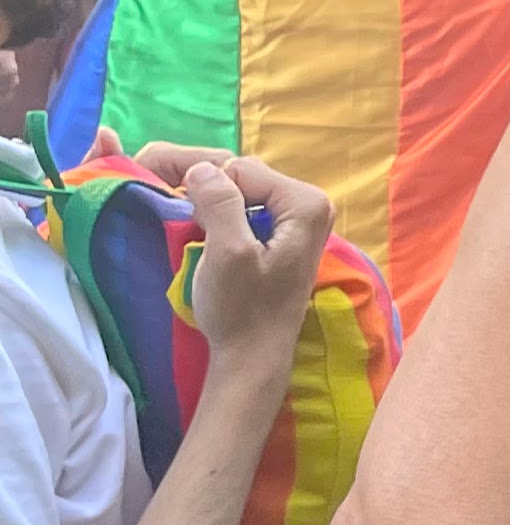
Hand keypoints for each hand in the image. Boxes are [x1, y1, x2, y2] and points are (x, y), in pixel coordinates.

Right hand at [140, 146, 333, 372]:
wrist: (252, 356)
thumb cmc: (242, 311)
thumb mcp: (228, 254)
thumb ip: (220, 205)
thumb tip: (202, 168)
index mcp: (305, 203)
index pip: (239, 169)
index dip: (203, 188)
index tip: (184, 214)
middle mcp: (310, 205)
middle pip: (241, 177)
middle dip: (208, 193)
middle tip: (189, 225)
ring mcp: (297, 221)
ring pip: (239, 192)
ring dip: (211, 207)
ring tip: (198, 235)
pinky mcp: (282, 235)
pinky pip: (244, 209)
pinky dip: (220, 218)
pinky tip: (209, 239)